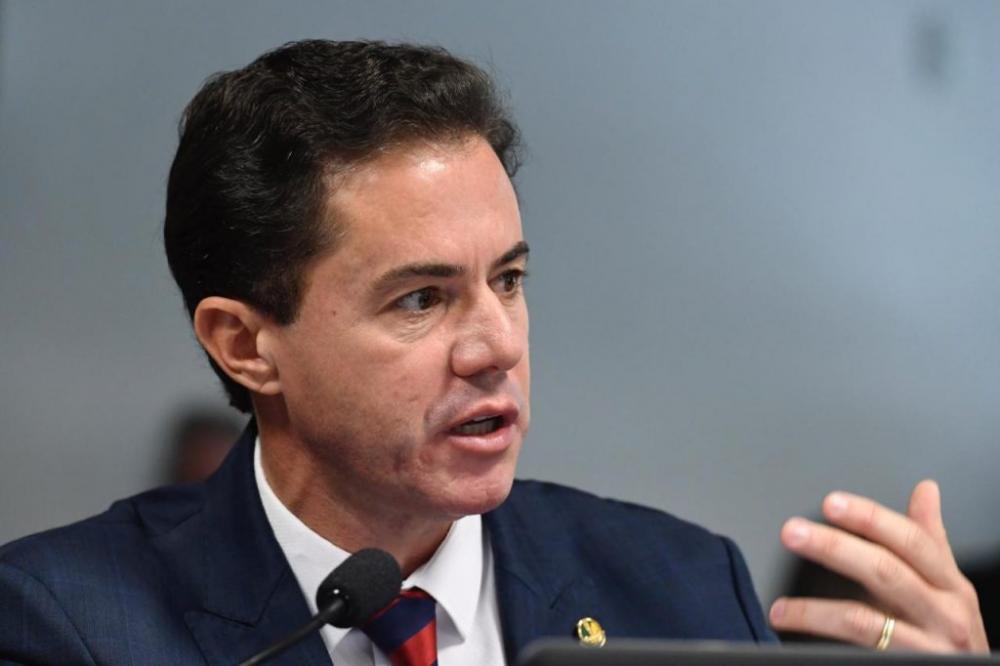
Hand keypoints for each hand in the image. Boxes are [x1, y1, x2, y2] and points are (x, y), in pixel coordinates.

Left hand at [769, 480, 988, 651]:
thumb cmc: (953, 634)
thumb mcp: (949, 587)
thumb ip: (929, 541)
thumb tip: (925, 489)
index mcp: (950, 585)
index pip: (911, 541)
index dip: (871, 519)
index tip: (831, 502)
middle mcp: (945, 614)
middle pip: (884, 571)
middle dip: (835, 548)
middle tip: (793, 532)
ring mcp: (930, 648)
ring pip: (864, 619)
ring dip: (815, 611)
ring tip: (780, 608)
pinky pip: (861, 650)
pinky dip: (825, 641)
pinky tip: (800, 636)